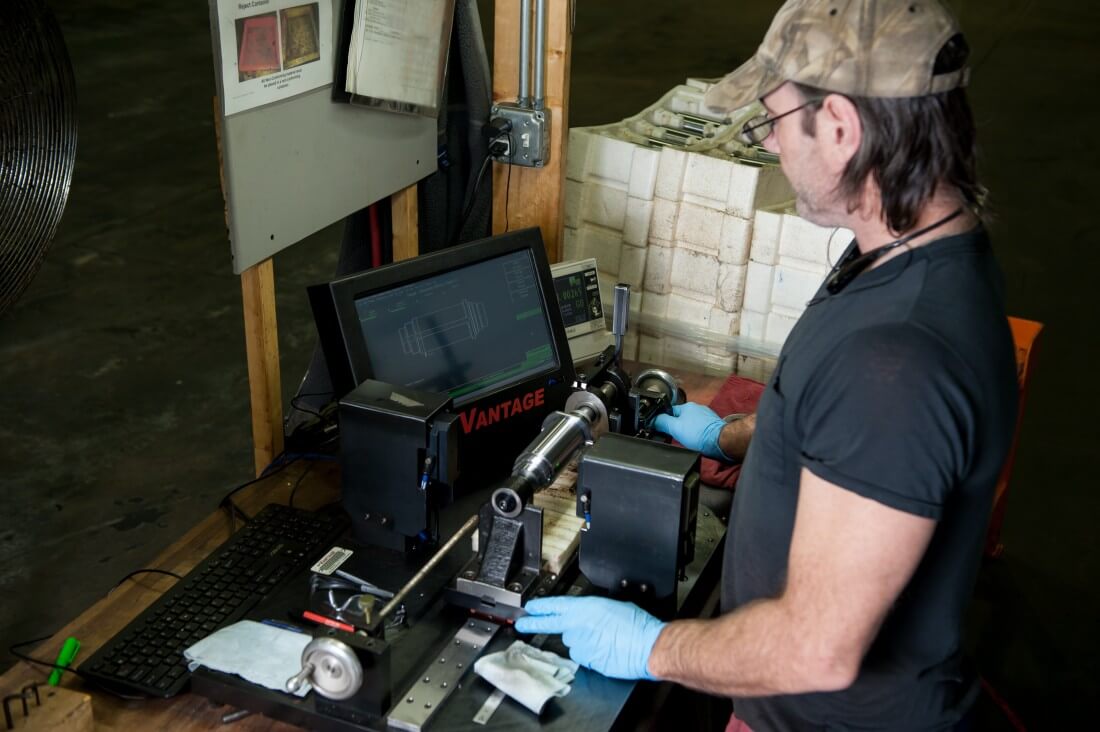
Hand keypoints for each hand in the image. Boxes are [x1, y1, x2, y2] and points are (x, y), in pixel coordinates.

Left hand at [514, 596, 664, 679]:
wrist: (647, 646)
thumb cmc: (637, 625)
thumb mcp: (613, 606)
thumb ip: (594, 611)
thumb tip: (591, 616)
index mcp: (584, 609)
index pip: (554, 607)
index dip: (540, 608)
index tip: (529, 609)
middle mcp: (578, 627)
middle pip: (554, 626)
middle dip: (535, 625)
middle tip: (522, 625)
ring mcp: (580, 646)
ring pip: (574, 643)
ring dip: (583, 641)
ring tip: (604, 640)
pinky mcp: (587, 662)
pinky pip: (585, 656)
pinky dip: (593, 653)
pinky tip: (607, 650)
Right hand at [652, 402, 729, 459]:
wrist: (720, 442)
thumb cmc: (699, 434)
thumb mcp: (675, 428)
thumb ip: (662, 422)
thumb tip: (653, 420)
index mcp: (687, 406)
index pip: (670, 411)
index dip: (664, 420)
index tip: (663, 429)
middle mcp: (698, 408)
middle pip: (681, 417)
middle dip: (677, 427)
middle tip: (676, 437)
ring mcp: (707, 416)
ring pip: (691, 423)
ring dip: (688, 431)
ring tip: (688, 440)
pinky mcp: (713, 425)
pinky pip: (700, 428)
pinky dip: (697, 434)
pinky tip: (697, 441)